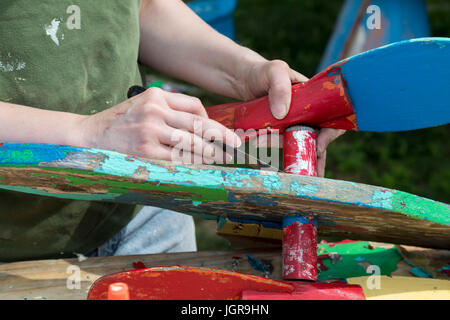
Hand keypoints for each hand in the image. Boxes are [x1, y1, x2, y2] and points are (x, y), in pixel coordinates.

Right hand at [80, 87, 240, 163]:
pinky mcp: (145, 151)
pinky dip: (192, 163)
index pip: (195, 106)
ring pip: (192, 142)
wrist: (88, 136)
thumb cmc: (119, 122)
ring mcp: (150, 130)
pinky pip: (177, 158)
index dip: (212, 120)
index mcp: (156, 95)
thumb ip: (168, 110)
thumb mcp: (142, 105)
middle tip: (235, 144)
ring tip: (218, 158)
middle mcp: (155, 110)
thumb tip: (200, 126)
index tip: (221, 132)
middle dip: (221, 136)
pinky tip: (200, 166)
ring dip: (209, 152)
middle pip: (199, 124)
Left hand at [239, 59, 344, 175]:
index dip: (330, 134)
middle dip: (316, 155)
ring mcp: (293, 122)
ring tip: (283, 161)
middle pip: (318, 136)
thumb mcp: (274, 71)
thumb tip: (282, 114)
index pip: (333, 118)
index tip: (318, 147)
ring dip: (291, 153)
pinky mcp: (278, 129)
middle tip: (314, 174)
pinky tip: (262, 147)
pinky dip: (274, 147)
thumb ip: (280, 88)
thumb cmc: (263, 71)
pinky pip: (280, 142)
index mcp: (315, 98)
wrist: (242, 77)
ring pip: (298, 142)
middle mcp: (307, 112)